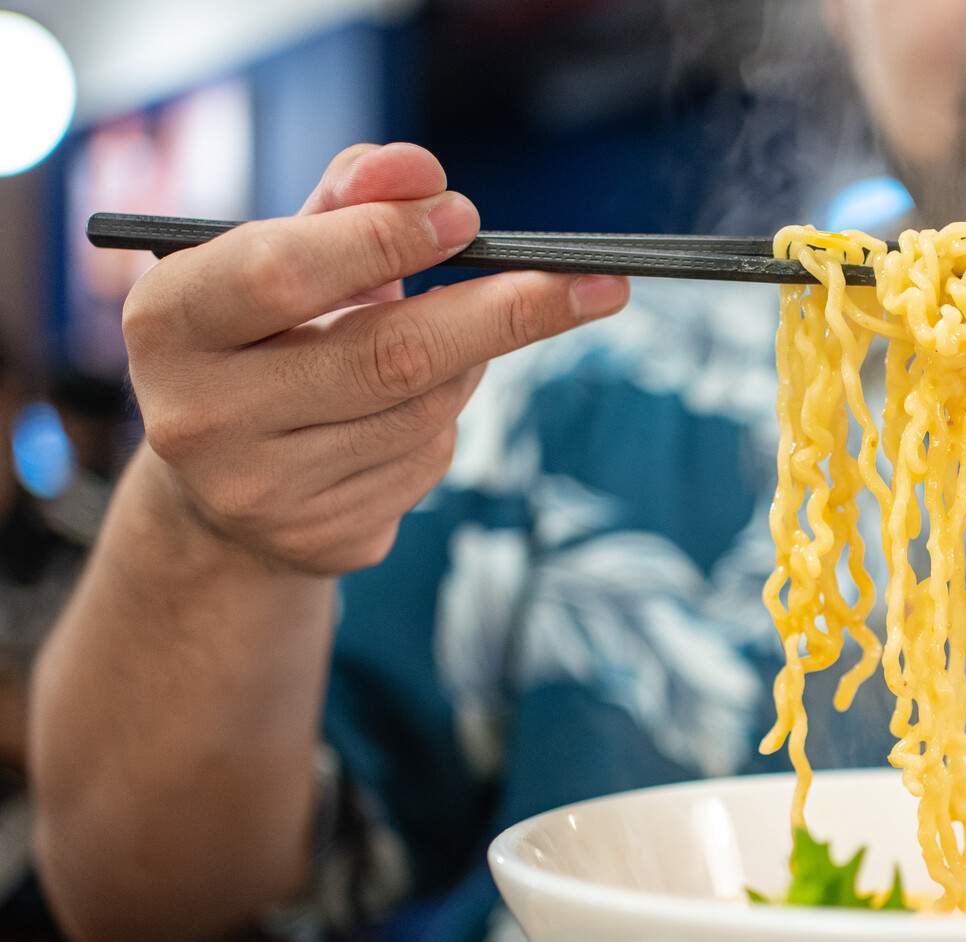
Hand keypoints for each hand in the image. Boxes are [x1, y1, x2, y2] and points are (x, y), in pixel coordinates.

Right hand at [122, 142, 629, 574]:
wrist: (219, 484)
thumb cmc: (263, 336)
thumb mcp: (280, 254)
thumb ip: (348, 201)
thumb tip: (419, 171)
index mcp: (167, 322)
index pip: (283, 273)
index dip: (382, 241)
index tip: (466, 215)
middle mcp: (199, 415)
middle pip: (387, 355)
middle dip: (504, 311)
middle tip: (593, 282)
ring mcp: (261, 492)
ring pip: (424, 411)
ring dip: (471, 363)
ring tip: (462, 336)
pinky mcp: (323, 542)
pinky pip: (426, 464)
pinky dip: (444, 421)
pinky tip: (410, 410)